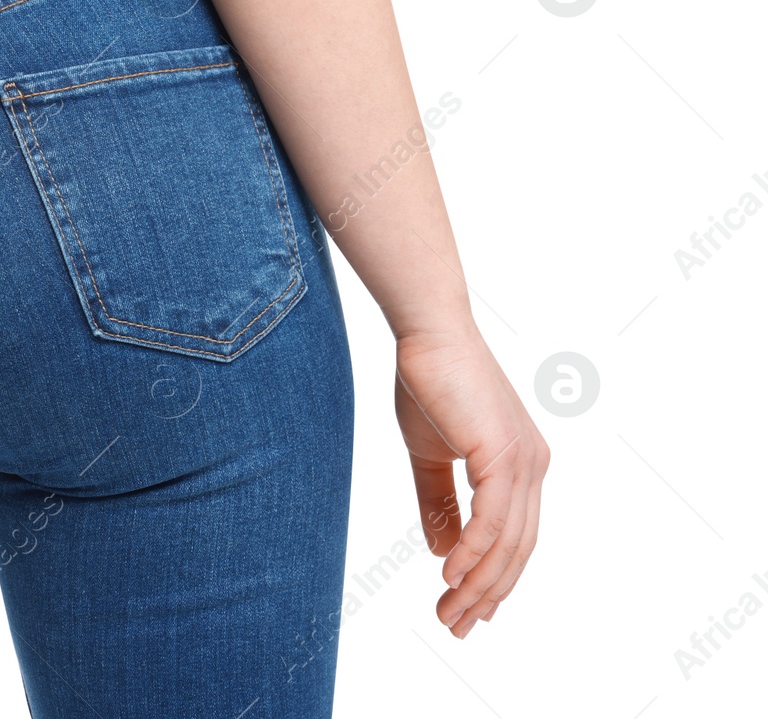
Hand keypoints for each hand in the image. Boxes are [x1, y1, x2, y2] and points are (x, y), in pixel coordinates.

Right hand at [393, 322, 549, 637]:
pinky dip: (473, 552)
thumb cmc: (428, 383)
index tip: (465, 609)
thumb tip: (443, 552)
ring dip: (478, 584)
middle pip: (517, 549)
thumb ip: (439, 502)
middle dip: (487, 594)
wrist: (428, 335)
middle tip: (455, 625)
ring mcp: (523, 461)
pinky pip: (492, 520)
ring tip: (449, 612)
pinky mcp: (503, 455)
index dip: (492, 578)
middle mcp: (532, 467)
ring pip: (508, 542)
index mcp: (520, 465)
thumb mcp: (430, 453)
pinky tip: (451, 575)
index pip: (514, 537)